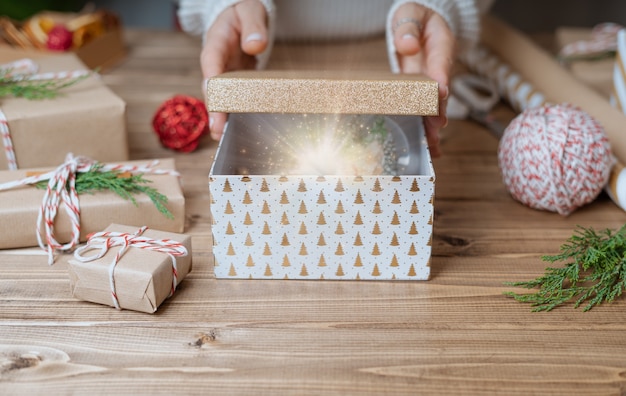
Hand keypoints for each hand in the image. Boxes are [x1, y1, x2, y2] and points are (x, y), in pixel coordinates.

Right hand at [201, 0, 267, 139]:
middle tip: (218, 131)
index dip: (211, 85)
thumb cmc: (244, 13)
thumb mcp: (249, 11)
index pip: (210, 65)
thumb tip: (255, 47)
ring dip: (222, 118)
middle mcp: (216, 63)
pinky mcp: (234, 83)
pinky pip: (233, 100)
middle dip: (214, 110)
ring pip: (220, 98)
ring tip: (223, 137)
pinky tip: (240, 130)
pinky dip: (235, 114)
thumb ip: (252, 26)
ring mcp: (223, 75)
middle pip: (212, 89)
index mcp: (215, 44)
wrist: (240, 17)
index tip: (214, 102)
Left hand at [392, 3, 454, 156]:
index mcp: (441, 45)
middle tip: (434, 129)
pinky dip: (426, 127)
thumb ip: (408, 27)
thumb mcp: (410, 14)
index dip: (440, 79)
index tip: (440, 93)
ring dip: (433, 126)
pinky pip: (425, 109)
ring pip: (435, 106)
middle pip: (441, 92)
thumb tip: (406, 46)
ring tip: (432, 146)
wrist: (421, 22)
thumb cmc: (415, 18)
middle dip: (438, 112)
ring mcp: (432, 81)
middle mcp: (440, 67)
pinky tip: (428, 146)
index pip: (441, 64)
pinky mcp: (422, 91)